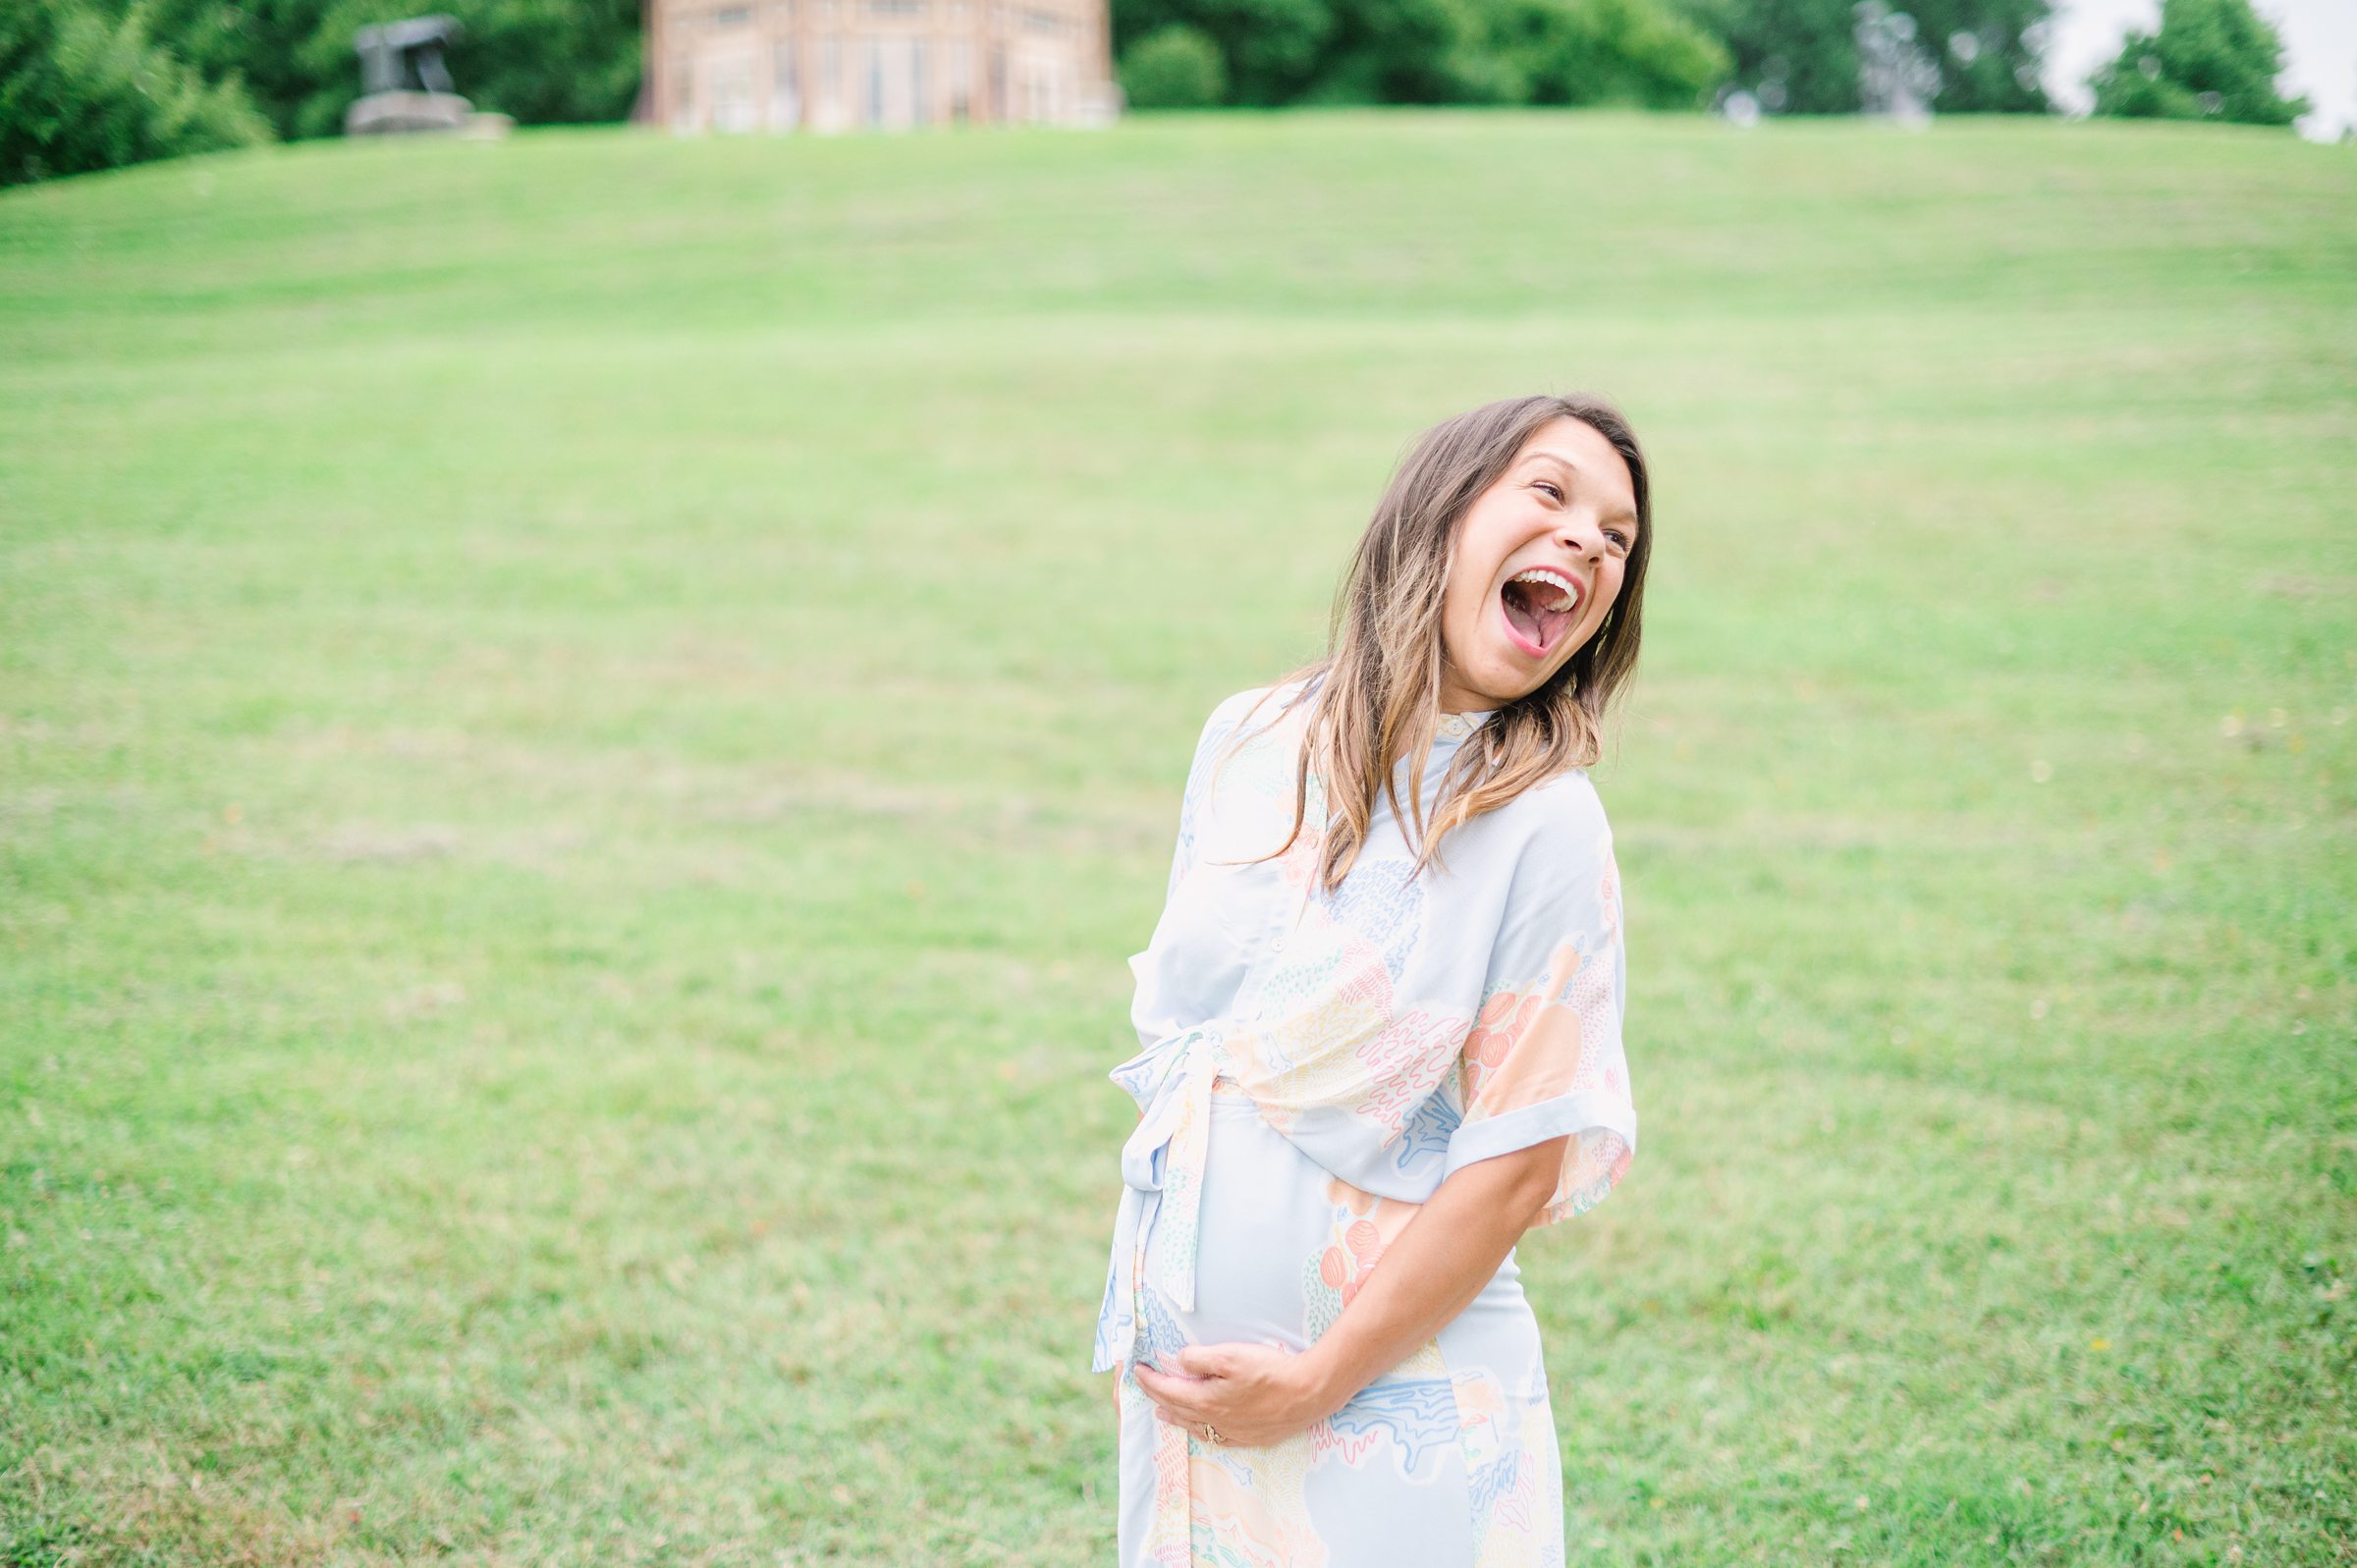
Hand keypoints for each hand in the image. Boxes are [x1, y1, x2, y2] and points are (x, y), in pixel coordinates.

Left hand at [1131, 1342, 1344, 1448]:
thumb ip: (1199, 1358)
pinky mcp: (1250, 1438)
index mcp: (1206, 1400)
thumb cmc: (1270, 1371)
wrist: (1308, 1393)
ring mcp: (1233, 1432)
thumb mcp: (1230, 1355)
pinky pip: (1216, 1438)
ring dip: (1175, 1417)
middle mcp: (1215, 1421)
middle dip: (1157, 1397)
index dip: (1149, 1381)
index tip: (1137, 1371)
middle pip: (1177, 1409)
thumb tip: (1180, 1361)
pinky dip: (1201, 1431)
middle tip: (1145, 1387)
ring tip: (1162, 1414)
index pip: (1168, 1391)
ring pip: (1194, 1426)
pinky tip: (1203, 1429)